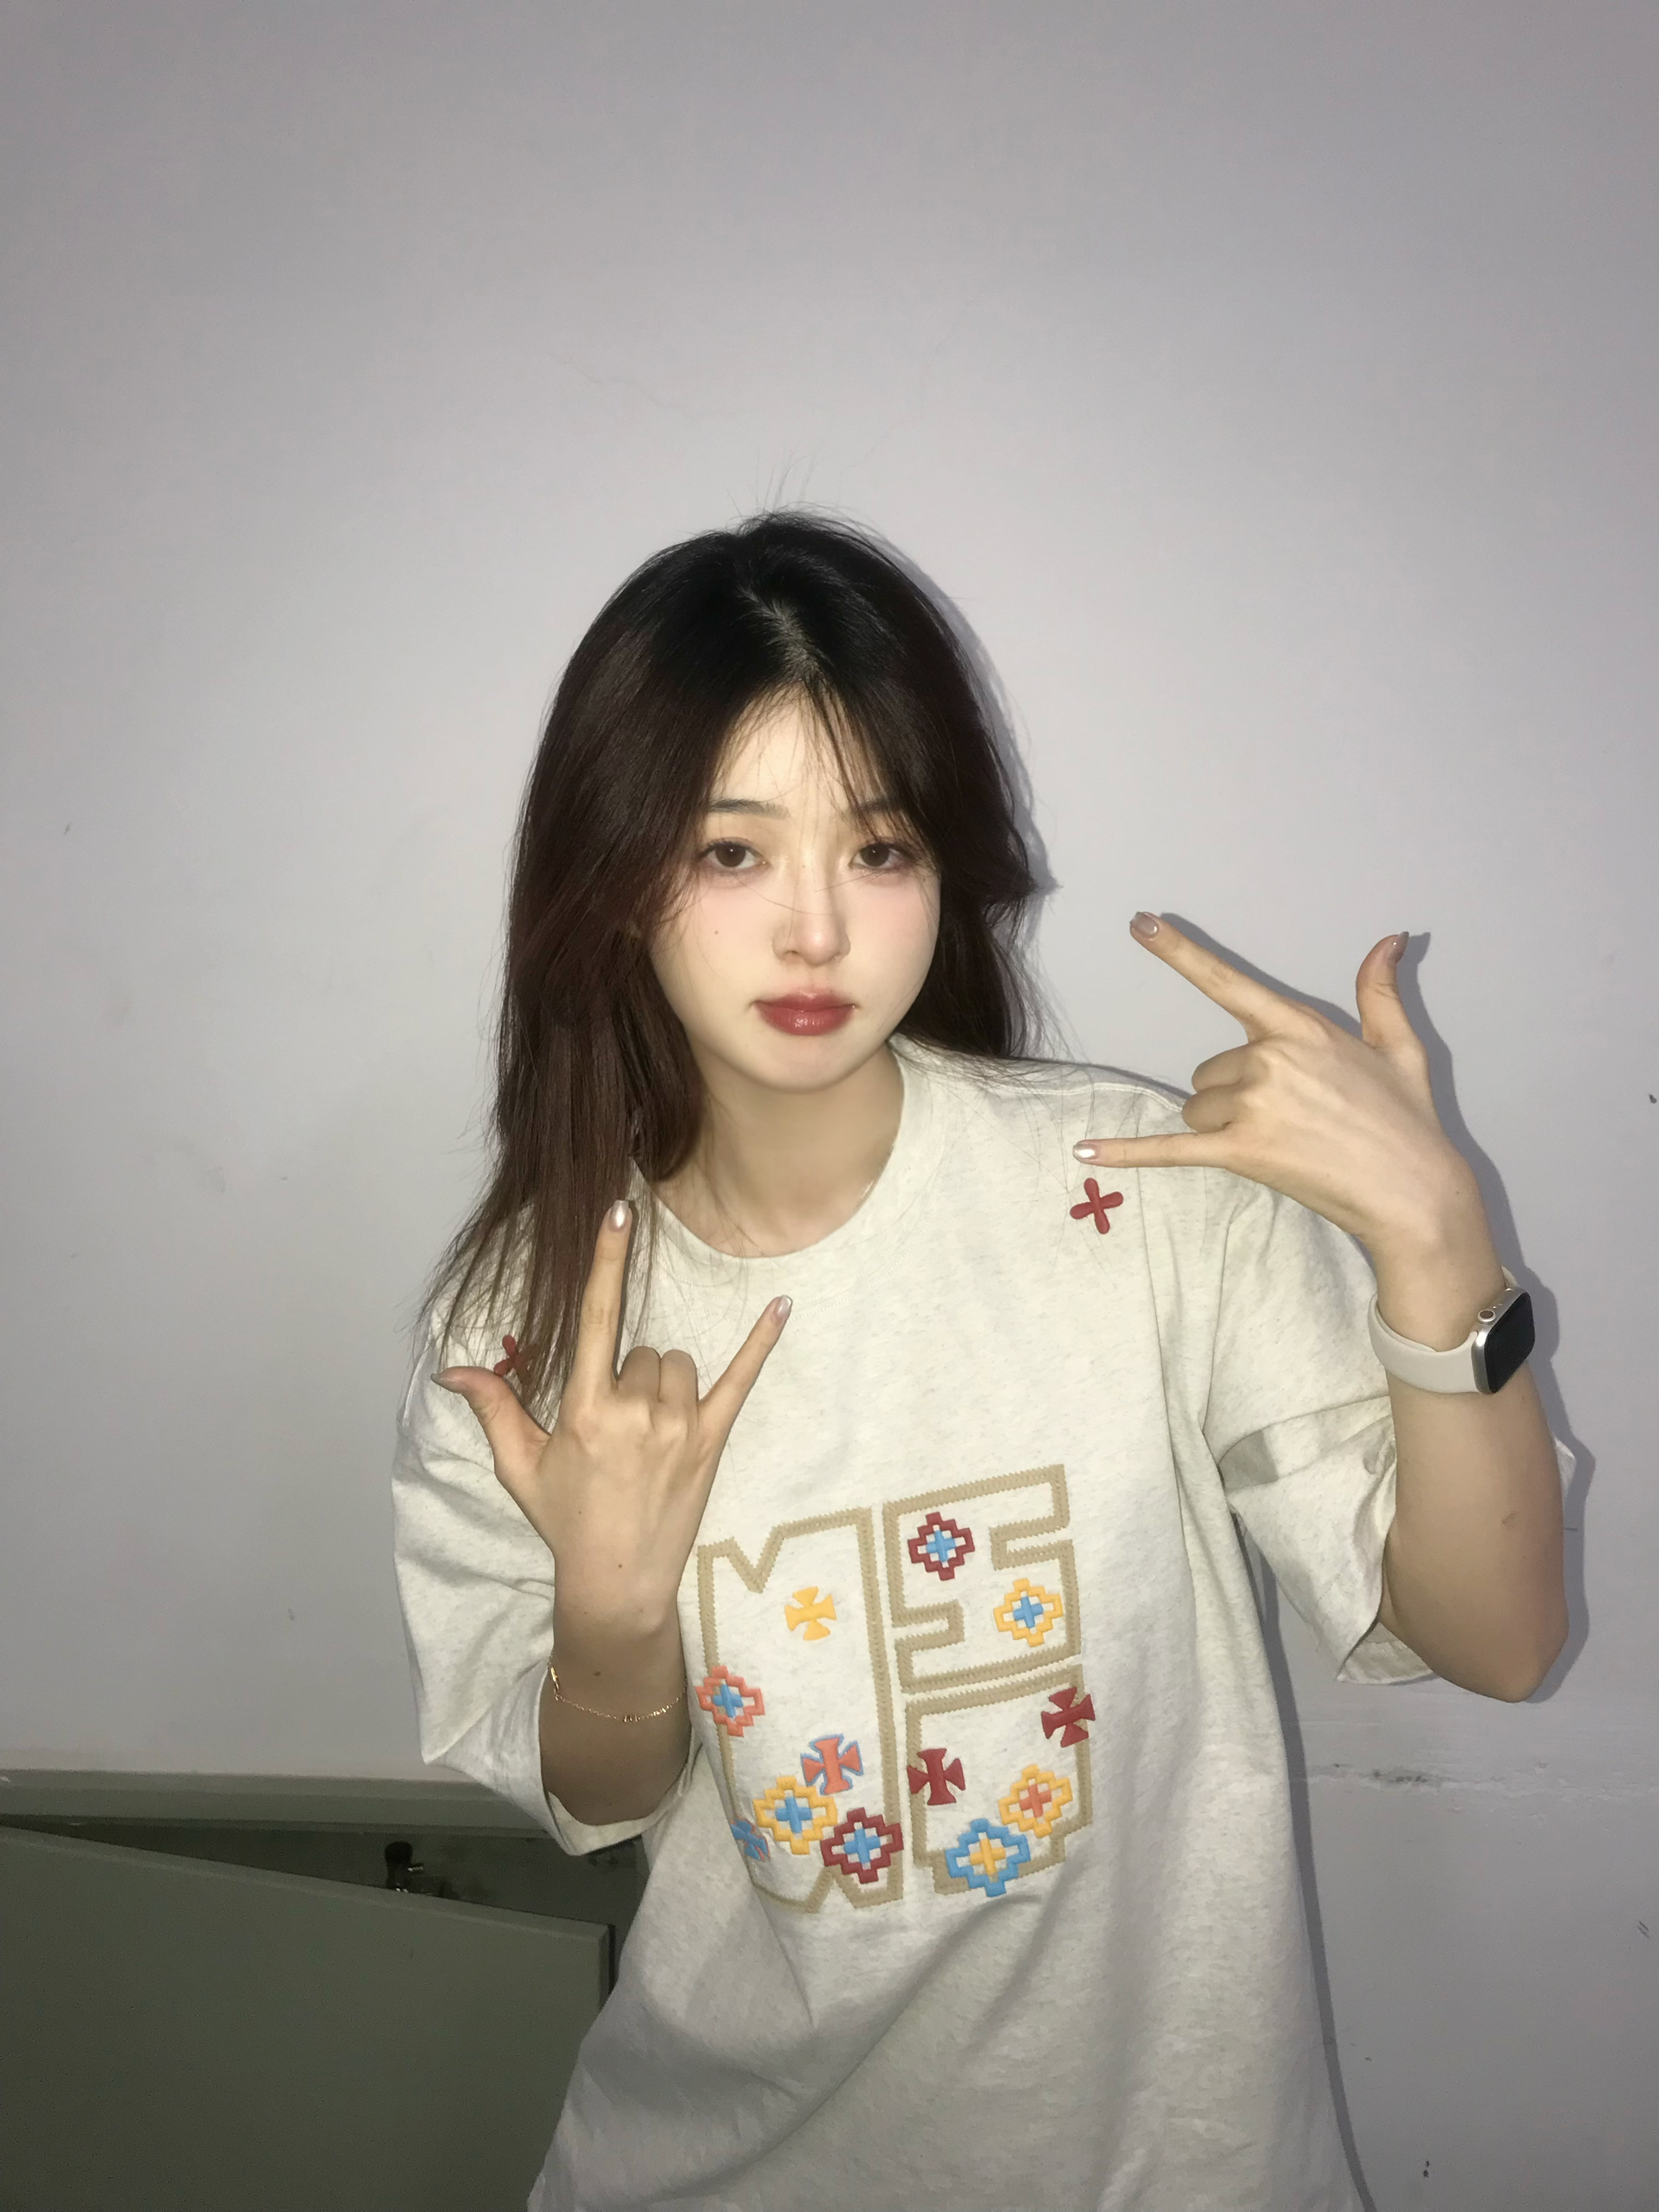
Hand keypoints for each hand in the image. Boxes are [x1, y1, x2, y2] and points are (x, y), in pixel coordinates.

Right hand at [434, 1200, 790, 1636]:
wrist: (618, 1581)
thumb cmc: (566, 1520)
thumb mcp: (521, 1467)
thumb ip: (492, 1409)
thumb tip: (450, 1368)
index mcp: (585, 1409)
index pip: (597, 1317)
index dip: (608, 1262)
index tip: (620, 1211)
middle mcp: (634, 1410)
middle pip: (641, 1350)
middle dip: (628, 1375)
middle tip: (617, 1429)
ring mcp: (677, 1425)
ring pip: (676, 1364)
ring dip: (664, 1384)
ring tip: (648, 1434)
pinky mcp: (711, 1441)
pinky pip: (740, 1380)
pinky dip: (761, 1342)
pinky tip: (783, 1305)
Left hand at [1074, 914, 1480, 1253]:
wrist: (1414, 1193)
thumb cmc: (1407, 1120)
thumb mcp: (1400, 1047)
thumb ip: (1379, 991)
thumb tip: (1390, 938)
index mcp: (1299, 1027)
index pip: (1226, 981)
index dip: (1179, 952)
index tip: (1139, 923)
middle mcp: (1268, 1059)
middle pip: (1209, 1071)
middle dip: (1236, 1094)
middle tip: (1293, 1120)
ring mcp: (1252, 1106)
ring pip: (1197, 1110)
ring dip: (1223, 1128)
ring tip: (1283, 1144)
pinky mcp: (1241, 1152)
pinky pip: (1169, 1149)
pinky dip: (1126, 1153)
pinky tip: (1083, 1153)